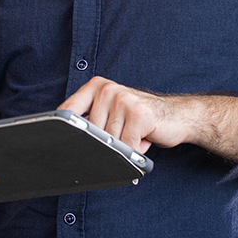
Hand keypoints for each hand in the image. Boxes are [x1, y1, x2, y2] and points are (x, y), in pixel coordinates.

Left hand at [58, 75, 194, 152]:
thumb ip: (91, 120)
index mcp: (96, 87)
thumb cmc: (141, 118)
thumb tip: (67, 139)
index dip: (63, 131)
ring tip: (135, 135)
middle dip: (106, 142)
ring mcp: (123, 99)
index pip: (68, 110)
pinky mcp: (139, 114)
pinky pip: (126, 145)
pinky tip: (144, 138)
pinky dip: (135, 150)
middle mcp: (107, 89)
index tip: (58, 144)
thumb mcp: (112, 113)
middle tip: (122, 136)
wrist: (178, 115)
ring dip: (123, 147)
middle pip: (90, 132)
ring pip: (109, 141)